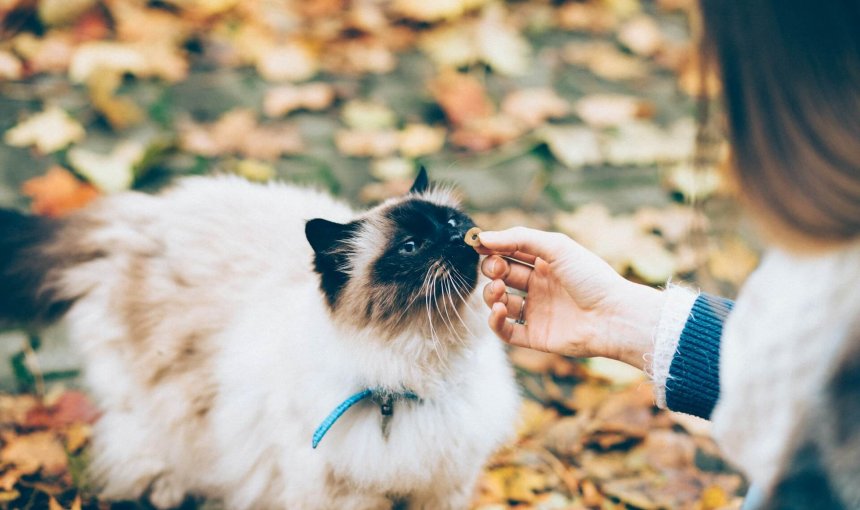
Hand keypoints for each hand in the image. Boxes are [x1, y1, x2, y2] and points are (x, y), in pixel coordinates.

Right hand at [476, 227, 663, 369]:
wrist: (613, 316)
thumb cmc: (591, 277)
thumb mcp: (556, 247)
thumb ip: (518, 239)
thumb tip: (483, 238)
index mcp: (546, 263)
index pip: (510, 253)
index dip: (493, 249)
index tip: (478, 246)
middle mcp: (539, 287)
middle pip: (501, 276)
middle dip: (492, 270)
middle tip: (497, 269)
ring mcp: (536, 312)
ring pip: (499, 302)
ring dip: (491, 294)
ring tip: (499, 290)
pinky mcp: (535, 336)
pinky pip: (505, 331)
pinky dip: (495, 321)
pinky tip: (500, 309)